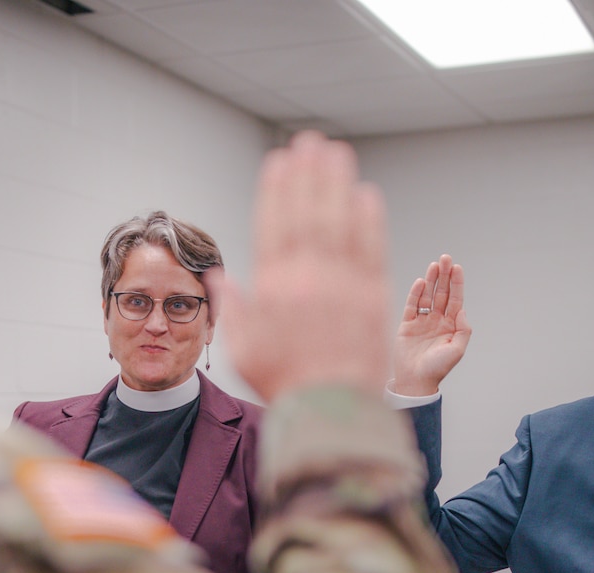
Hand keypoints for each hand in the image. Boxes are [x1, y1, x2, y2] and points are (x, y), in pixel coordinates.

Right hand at [212, 131, 389, 402]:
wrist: (332, 409)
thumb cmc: (286, 383)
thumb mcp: (243, 350)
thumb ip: (232, 309)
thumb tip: (219, 278)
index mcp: (273, 288)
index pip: (274, 224)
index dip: (278, 188)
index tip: (279, 162)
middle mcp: (307, 278)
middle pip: (308, 212)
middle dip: (308, 173)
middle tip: (309, 142)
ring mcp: (343, 284)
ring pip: (340, 220)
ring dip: (338, 183)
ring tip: (337, 153)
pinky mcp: (374, 295)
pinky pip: (372, 246)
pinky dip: (369, 217)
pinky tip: (366, 194)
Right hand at [391, 255, 470, 396]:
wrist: (416, 381)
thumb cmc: (437, 368)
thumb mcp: (457, 349)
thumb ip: (463, 329)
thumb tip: (462, 310)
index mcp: (450, 325)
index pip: (455, 299)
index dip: (456, 283)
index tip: (457, 268)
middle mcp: (436, 320)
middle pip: (441, 293)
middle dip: (444, 276)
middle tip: (445, 258)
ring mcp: (421, 322)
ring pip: (427, 296)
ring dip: (431, 280)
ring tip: (434, 265)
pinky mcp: (407, 325)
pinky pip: (412, 306)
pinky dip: (416, 294)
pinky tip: (421, 282)